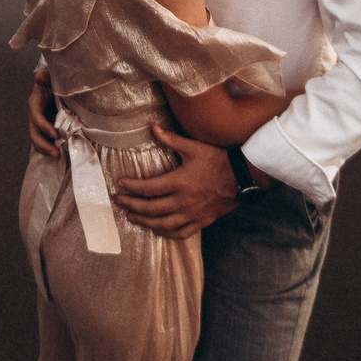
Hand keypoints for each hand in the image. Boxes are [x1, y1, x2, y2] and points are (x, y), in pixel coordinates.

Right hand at [27, 67, 59, 157]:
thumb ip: (45, 78)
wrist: (56, 86)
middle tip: (56, 153)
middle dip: (44, 145)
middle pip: (34, 133)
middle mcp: (35, 116)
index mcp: (35, 103)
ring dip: (46, 150)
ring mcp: (39, 124)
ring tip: (58, 156)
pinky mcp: (45, 129)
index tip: (55, 135)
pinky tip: (59, 153)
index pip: (36, 117)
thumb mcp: (50, 78)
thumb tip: (40, 76)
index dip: (44, 127)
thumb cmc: (53, 82)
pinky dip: (49, 148)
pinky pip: (44, 141)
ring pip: (37, 140)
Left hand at [111, 125, 238, 239]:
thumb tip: (153, 127)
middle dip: (131, 204)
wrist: (241, 177)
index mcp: (178, 182)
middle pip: (150, 208)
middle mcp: (182, 201)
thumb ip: (171, 139)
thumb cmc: (217, 160)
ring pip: (162, 223)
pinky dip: (166, 233)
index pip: (147, 188)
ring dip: (144, 221)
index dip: (131, 187)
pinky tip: (157, 229)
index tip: (120, 184)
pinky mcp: (201, 221)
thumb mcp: (193, 147)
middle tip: (119, 200)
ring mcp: (192, 214)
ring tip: (131, 216)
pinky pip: (180, 232)